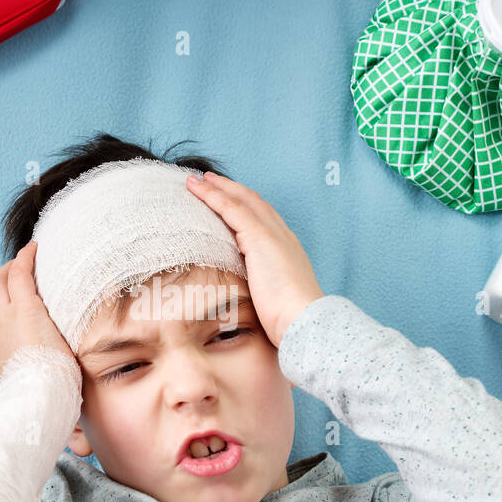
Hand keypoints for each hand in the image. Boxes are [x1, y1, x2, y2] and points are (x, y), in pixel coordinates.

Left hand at [0, 240, 76, 388]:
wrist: (35, 400)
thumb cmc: (59, 373)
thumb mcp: (69, 340)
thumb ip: (64, 323)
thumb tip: (68, 320)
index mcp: (25, 310)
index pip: (19, 273)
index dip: (25, 256)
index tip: (32, 248)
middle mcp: (5, 319)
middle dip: (6, 269)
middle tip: (18, 266)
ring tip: (11, 291)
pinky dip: (0, 318)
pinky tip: (11, 326)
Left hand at [185, 171, 324, 346]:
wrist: (304, 321)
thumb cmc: (290, 320)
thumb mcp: (274, 300)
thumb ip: (263, 291)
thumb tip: (249, 301)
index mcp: (287, 250)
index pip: (264, 220)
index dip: (246, 207)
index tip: (229, 202)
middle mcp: (282, 236)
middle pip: (254, 204)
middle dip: (232, 190)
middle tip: (210, 181)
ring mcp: (272, 235)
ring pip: (241, 201)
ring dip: (218, 188)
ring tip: (197, 180)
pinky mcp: (260, 238)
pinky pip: (232, 209)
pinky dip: (214, 196)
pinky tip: (198, 189)